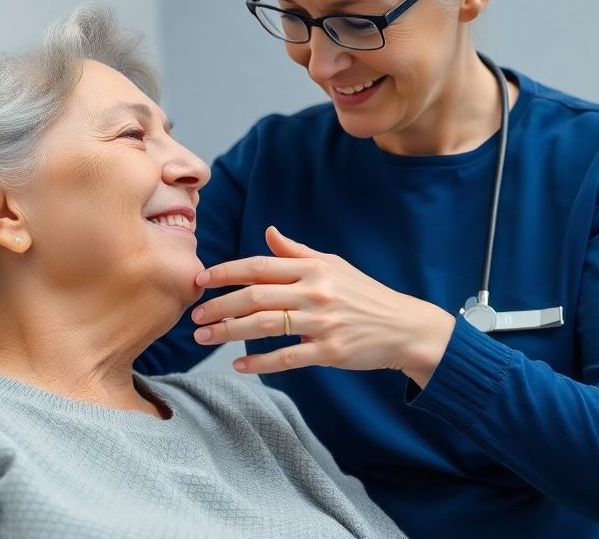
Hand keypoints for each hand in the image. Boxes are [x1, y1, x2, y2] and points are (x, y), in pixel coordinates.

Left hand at [190, 226, 455, 387]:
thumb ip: (298, 252)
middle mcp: (315, 292)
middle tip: (194, 316)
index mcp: (313, 268)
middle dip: (219, 305)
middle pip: (255, 296)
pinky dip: (259, 363)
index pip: (259, 266)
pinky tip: (238, 365)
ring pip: (265, 326)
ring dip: (229, 332)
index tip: (201, 279)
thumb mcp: (334, 265)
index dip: (226, 272)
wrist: (404, 327)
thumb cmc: (364, 294)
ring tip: (204, 338)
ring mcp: (323, 323)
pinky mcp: (330, 352)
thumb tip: (268, 233)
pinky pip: (287, 358)